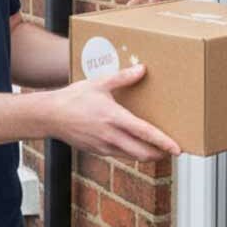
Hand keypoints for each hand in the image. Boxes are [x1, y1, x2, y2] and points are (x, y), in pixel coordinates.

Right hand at [47, 65, 180, 160]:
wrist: (50, 116)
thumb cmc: (74, 98)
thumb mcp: (99, 84)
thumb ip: (123, 78)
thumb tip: (142, 69)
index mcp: (114, 118)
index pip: (144, 133)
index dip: (163, 142)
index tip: (177, 148)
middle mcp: (110, 136)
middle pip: (142, 153)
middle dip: (160, 154)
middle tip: (172, 150)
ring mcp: (103, 146)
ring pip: (132, 157)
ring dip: (147, 155)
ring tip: (158, 149)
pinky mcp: (97, 151)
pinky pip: (120, 155)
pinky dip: (131, 153)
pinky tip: (135, 145)